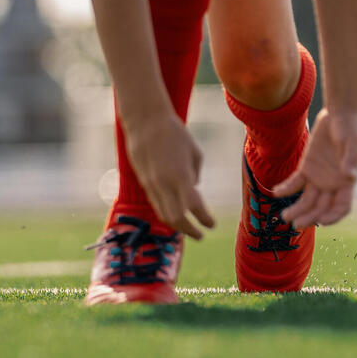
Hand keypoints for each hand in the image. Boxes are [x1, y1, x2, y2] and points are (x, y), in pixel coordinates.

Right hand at [123, 113, 214, 238]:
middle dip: (189, 230)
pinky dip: (167, 212)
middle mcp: (164, 184)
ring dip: (177, 225)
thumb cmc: (175, 133)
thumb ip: (194, 175)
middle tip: (201, 235)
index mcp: (180, 176)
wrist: (145, 122)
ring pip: (163, 214)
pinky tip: (176, 214)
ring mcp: (151, 184)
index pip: (194, 206)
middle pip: (176, 218)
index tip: (212, 224)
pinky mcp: (144, 182)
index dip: (204, 219)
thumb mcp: (194, 153)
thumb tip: (193, 190)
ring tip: (189, 229)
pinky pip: (156, 204)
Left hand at [273, 108, 356, 228]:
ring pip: (307, 200)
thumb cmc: (352, 129)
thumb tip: (350, 176)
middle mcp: (333, 184)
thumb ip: (352, 159)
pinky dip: (286, 188)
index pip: (342, 206)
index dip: (333, 217)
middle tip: (295, 225)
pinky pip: (295, 182)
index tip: (322, 221)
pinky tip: (276, 193)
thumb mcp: (353, 142)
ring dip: (296, 209)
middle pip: (321, 207)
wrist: (340, 115)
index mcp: (347, 182)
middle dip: (309, 217)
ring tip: (284, 217)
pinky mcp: (307, 168)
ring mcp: (319, 177)